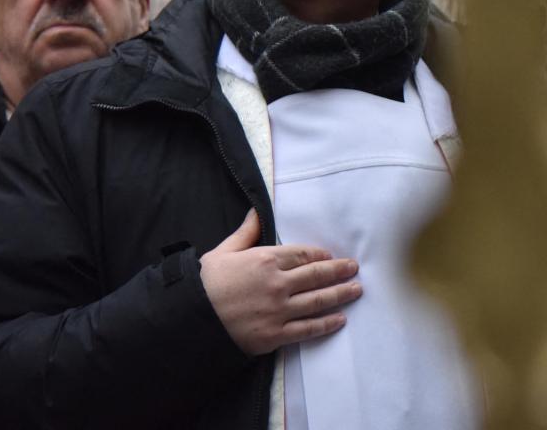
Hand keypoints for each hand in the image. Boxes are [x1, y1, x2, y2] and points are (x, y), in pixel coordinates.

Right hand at [200, 209, 362, 354]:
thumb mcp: (223, 251)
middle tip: (354, 268)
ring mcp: (278, 311)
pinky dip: (326, 323)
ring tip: (356, 289)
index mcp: (266, 260)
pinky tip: (340, 319)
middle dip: (339, 271)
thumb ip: (246, 232)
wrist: (190, 320)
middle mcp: (277, 284)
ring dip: (340, 295)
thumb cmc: (205, 284)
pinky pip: (307, 329)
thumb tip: (257, 212)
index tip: (331, 255)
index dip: (320, 255)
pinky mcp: (275, 335)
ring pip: (318, 301)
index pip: (302, 254)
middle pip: (316, 275)